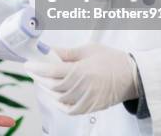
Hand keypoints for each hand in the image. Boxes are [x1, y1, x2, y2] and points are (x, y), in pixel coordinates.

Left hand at [24, 43, 138, 114]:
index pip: (52, 70)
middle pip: (53, 86)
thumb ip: (66, 53)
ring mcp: (87, 99)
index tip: (28, 64)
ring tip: (42, 80)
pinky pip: (69, 109)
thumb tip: (48, 50)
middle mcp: (83, 87)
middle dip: (39, 78)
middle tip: (32, 70)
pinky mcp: (91, 107)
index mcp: (82, 70)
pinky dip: (59, 103)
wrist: (133, 76)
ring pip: (59, 98)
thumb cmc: (112, 60)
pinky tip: (54, 95)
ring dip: (47, 89)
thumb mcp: (88, 50)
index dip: (37, 68)